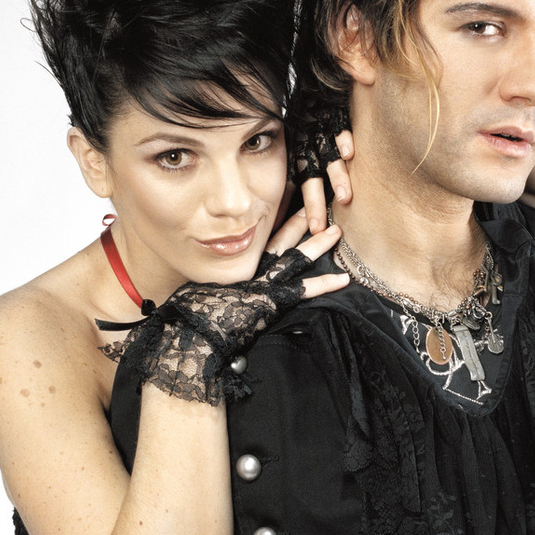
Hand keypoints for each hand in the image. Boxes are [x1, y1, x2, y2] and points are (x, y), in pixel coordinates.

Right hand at [111, 223, 347, 404]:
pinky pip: (305, 290)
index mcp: (236, 265)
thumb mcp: (200, 294)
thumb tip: (210, 287)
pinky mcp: (274, 301)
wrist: (194, 333)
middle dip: (298, 220)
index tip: (284, 202)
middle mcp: (251, 269)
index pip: (258, 237)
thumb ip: (212, 287)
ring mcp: (264, 283)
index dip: (272, 221)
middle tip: (314, 205)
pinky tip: (343, 279)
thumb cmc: (191, 315)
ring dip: (317, 244)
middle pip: (279, 238)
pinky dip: (325, 284)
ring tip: (335, 232)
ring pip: (297, 257)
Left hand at [291, 105, 353, 233]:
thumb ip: (322, 147)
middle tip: (317, 227)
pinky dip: (343, 137)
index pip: (303, 176)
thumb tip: (334, 172)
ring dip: (336, 176)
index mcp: (302, 143)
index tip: (312, 226)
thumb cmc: (316, 96)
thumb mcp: (311, 123)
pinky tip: (349, 152)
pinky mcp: (332, 105)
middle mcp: (310, 137)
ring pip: (328, 153)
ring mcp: (321, 122)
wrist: (317, 67)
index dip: (308, 201)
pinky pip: (338, 123)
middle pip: (312, 173)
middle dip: (315, 201)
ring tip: (345, 197)